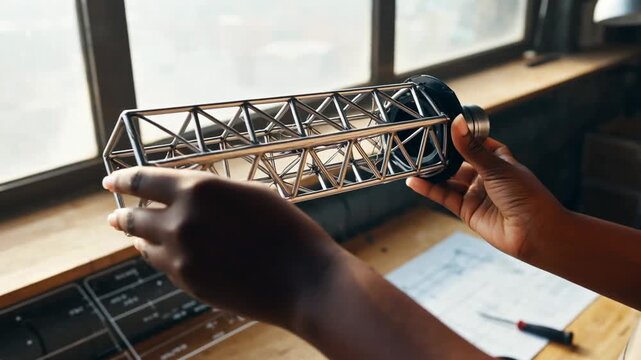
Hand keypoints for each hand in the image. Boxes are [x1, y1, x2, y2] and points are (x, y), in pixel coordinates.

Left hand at [102, 168, 342, 326]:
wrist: (304, 279)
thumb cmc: (287, 229)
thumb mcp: (249, 194)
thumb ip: (211, 192)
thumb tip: (186, 194)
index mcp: (199, 189)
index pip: (143, 180)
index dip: (123, 179)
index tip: (110, 180)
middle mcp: (181, 221)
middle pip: (133, 216)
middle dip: (121, 213)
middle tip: (114, 213)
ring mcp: (181, 256)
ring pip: (143, 244)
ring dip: (137, 236)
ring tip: (134, 233)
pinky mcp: (188, 283)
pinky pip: (162, 265)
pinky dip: (159, 255)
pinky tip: (162, 252)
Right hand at [406, 116, 567, 259]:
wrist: (534, 232)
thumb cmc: (526, 195)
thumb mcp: (496, 167)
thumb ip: (471, 148)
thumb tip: (457, 123)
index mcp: (498, 159)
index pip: (474, 142)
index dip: (459, 135)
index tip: (439, 125)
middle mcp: (486, 175)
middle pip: (458, 161)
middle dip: (441, 154)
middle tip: (420, 143)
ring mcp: (475, 193)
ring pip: (449, 179)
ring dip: (432, 172)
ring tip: (412, 162)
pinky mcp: (467, 210)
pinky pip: (444, 196)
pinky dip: (429, 189)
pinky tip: (415, 181)